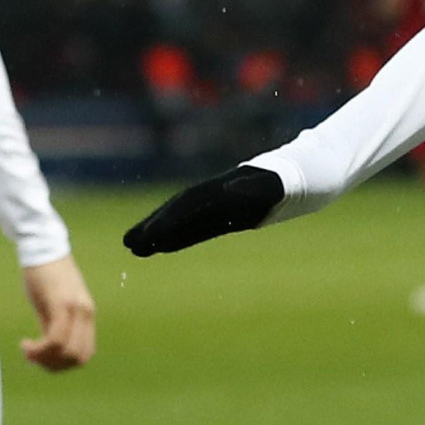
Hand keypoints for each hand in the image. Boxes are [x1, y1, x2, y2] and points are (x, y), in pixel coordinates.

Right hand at [20, 254, 97, 370]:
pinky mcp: (61, 304)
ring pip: (67, 351)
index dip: (64, 365)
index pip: (85, 354)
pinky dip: (40, 349)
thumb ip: (54, 326)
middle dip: (54, 366)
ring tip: (28, 351)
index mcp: (86, 316)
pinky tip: (26, 344)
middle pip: (78, 358)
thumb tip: (48, 351)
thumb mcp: (51, 305)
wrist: (41, 247)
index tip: (43, 360)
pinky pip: (56, 338)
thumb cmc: (44, 275)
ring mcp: (75, 309)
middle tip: (33, 358)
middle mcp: (85, 314)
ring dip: (45, 359)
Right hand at [123, 164, 282, 256]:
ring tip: (134, 247)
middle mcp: (215, 196)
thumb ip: (255, 188)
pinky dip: (177, 237)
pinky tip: (158, 247)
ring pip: (183, 220)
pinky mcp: (223, 216)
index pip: (190, 206)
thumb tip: (232, 190)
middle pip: (179, 211)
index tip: (151, 233)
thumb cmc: (287, 183)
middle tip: (129, 242)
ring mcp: (217, 206)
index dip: (170, 219)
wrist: (295, 176)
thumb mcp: (274, 186)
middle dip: (155, 226)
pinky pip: (195, 227)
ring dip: (160, 233)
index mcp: (224, 190)